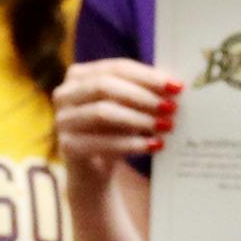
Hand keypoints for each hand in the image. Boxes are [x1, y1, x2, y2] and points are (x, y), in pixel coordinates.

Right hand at [53, 59, 181, 174]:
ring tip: (166, 126)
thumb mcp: (129, 108)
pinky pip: (102, 142)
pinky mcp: (67, 146)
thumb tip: (175, 86)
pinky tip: (154, 146)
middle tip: (171, 107)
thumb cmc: (114, 132)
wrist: (93, 173)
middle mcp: (65, 94)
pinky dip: (131, 143)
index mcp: (80, 75)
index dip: (147, 76)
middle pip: (104, 85)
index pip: (116, 67)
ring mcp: (63, 120)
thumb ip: (145, 93)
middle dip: (142, 95)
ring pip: (102, 112)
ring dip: (139, 119)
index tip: (177, 86)